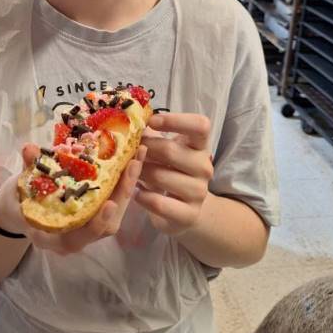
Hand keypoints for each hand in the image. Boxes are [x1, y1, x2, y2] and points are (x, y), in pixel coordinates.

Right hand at [0, 142, 147, 255]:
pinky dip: (124, 182)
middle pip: (106, 223)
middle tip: (134, 165)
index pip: (79, 237)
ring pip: (114, 211)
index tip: (108, 204)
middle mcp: (76, 236)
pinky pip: (113, 200)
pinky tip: (133, 158)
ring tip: (139, 156)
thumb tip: (29, 149)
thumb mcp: (18, 188)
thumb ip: (27, 170)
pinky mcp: (96, 212)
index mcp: (54, 238)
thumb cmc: (17, 202)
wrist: (17, 208)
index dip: (96, 223)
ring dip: (128, 184)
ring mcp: (88, 225)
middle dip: (123, 194)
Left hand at [134, 113, 213, 236]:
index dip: (175, 120)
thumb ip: (152, 134)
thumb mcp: (166, 149)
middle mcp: (204, 167)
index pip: (200, 125)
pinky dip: (142, 196)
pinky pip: (158, 203)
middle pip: (170, 150)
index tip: (151, 121)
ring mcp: (199, 192)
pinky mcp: (189, 214)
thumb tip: (127, 119)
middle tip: (129, 150)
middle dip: (144, 149)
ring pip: (161, 176)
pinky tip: (136, 192)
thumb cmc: (171, 170)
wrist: (186, 208)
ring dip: (140, 173)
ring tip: (132, 171)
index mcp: (200, 145)